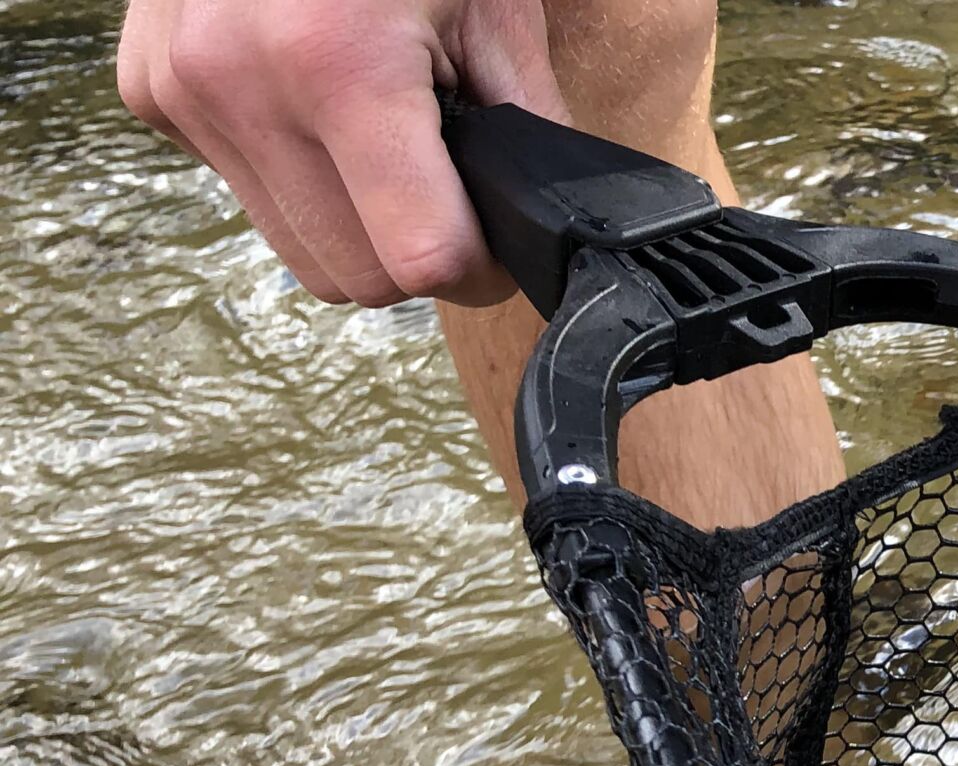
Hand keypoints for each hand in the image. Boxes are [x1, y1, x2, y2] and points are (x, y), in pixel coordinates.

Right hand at [118, 0, 564, 306]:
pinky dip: (294, 174)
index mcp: (339, 67)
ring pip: (296, 250)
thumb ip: (522, 132)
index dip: (477, 265)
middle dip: (414, 251)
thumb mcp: (492, 13)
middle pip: (353, 277)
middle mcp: (241, 86)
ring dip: (354, 223)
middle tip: (448, 188)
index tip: (497, 238)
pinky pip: (243, 191)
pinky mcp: (149, 92)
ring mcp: (182, 91)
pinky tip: (316, 104)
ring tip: (383, 138)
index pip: (420, 259)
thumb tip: (537, 230)